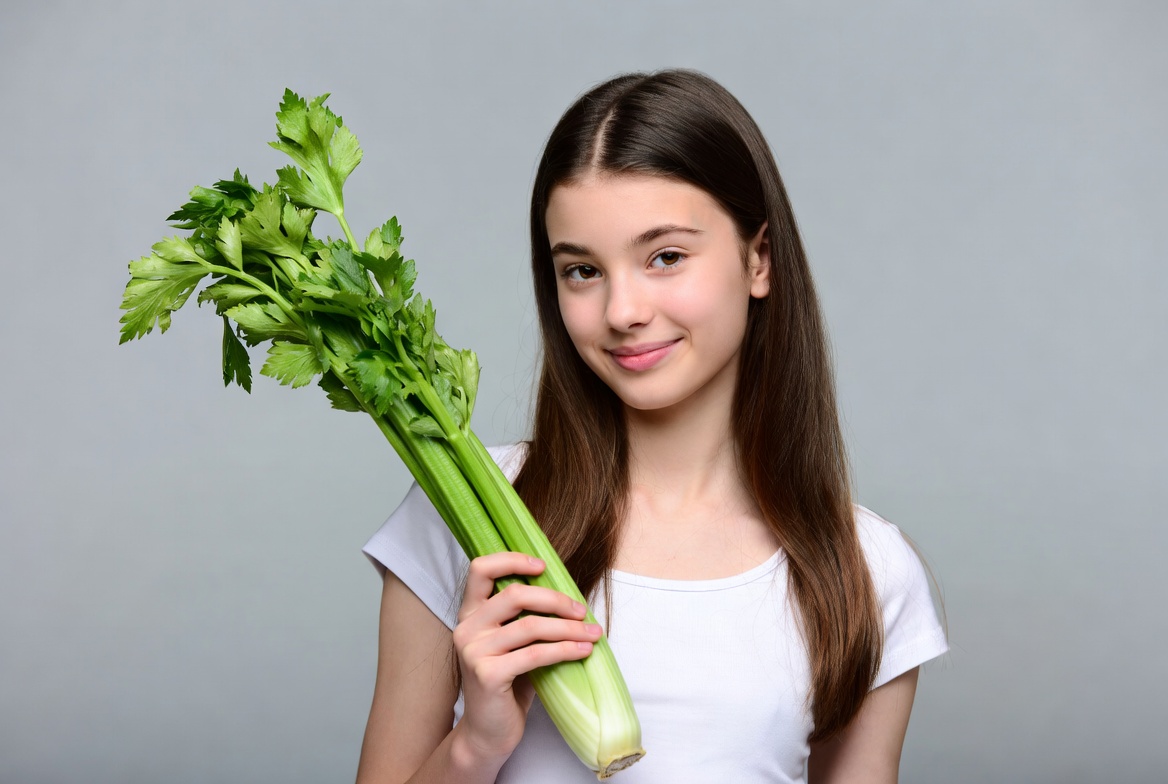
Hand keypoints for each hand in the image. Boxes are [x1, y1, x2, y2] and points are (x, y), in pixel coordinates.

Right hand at [450, 552, 602, 767]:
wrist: (488, 733)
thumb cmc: (507, 684)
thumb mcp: (512, 644)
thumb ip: (524, 618)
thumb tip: (568, 596)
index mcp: (469, 614)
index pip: (480, 569)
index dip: (511, 560)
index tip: (542, 566)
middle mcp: (466, 628)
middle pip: (515, 594)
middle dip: (555, 599)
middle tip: (581, 611)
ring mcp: (474, 651)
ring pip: (531, 626)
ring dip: (569, 629)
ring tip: (594, 634)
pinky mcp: (487, 675)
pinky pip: (535, 655)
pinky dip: (565, 650)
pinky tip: (583, 651)